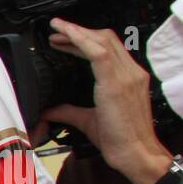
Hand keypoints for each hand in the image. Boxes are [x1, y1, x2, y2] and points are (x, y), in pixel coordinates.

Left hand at [43, 18, 174, 183]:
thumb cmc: (119, 139)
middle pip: (106, 39)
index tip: (66, 39)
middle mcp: (130, 73)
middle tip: (56, 33)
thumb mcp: (87, 119)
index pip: (108, 48)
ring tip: (56, 31)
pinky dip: (81, 41)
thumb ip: (68, 111)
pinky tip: (66, 37)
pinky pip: (99, 54)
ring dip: (77, 34)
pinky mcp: (117, 84)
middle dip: (79, 33)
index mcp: (128, 78)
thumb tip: (49, 111)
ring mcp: (126, 76)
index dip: (86, 39)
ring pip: (102, 41)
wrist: (134, 152)